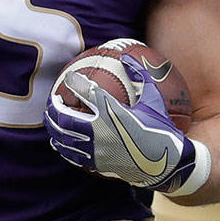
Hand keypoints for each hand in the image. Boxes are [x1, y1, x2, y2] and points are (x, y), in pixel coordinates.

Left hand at [45, 68, 206, 195]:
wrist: (168, 163)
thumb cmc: (161, 128)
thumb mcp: (153, 99)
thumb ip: (140, 75)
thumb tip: (126, 56)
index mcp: (114, 111)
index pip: (87, 92)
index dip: (75, 82)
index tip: (69, 78)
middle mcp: (102, 130)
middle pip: (65, 117)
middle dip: (54, 107)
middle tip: (53, 100)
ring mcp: (97, 149)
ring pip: (64, 137)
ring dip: (53, 126)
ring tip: (50, 118)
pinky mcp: (98, 164)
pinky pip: (72, 154)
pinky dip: (62, 146)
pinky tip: (58, 140)